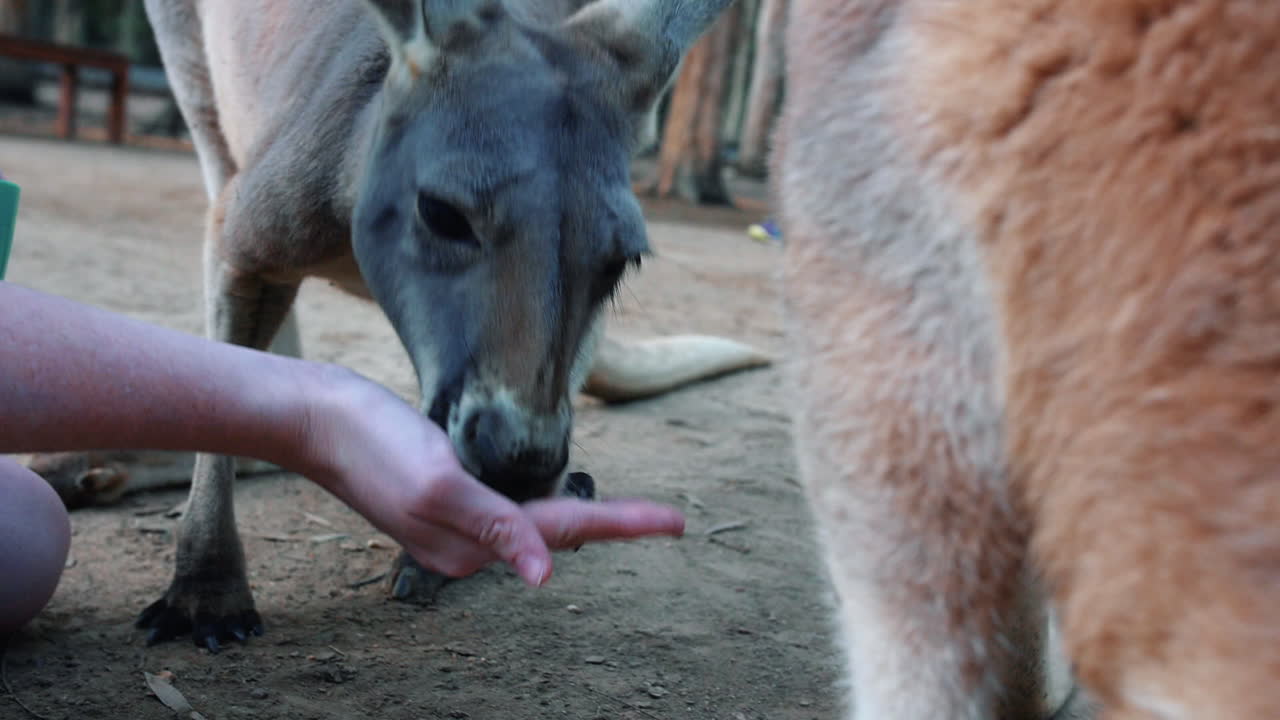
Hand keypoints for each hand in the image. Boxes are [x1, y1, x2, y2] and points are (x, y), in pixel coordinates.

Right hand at [292, 366, 684, 586]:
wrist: (317, 417)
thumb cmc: (374, 442)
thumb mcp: (439, 482)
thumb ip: (495, 528)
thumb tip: (544, 576)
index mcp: (470, 545)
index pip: (565, 531)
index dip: (624, 524)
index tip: (676, 523)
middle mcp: (465, 545)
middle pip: (557, 533)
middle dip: (613, 527)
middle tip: (669, 521)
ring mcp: (451, 526)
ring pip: (532, 526)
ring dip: (581, 522)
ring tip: (631, 519)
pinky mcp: (440, 501)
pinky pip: (505, 513)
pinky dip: (540, 510)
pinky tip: (555, 505)